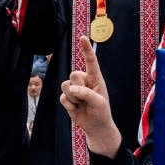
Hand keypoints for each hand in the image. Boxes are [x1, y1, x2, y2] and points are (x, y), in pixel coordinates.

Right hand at [59, 35, 121, 156]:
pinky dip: (69, 105)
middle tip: (87, 98)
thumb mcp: (99, 102)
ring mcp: (74, 89)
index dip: (86, 49)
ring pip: (65, 85)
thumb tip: (72, 89)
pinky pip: (62, 97)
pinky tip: (76, 109)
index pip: (90, 61)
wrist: (95, 126)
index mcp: (95, 78)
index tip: (83, 37)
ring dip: (74, 98)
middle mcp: (84, 81)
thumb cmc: (101, 112)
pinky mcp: (67, 98)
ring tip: (82, 104)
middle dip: (79, 88)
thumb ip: (87, 93)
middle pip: (74, 75)